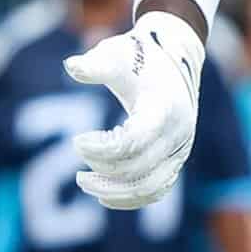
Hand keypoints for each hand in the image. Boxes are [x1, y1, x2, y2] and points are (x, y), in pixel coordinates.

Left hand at [63, 11, 202, 208]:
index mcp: (164, 107)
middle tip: (77, 172)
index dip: (103, 148)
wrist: (175, 60)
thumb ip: (96, 64)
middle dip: (104, 171)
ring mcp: (180, 149)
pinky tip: (104, 196)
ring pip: (150, 185)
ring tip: (83, 183)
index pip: (134, 141)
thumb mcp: (117, 53)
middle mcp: (177, 133)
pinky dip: (132, 197)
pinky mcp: (176, 159)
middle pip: (139, 166)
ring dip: (116, 191)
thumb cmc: (140, 57)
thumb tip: (71, 66)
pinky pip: (157, 189)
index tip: (76, 141)